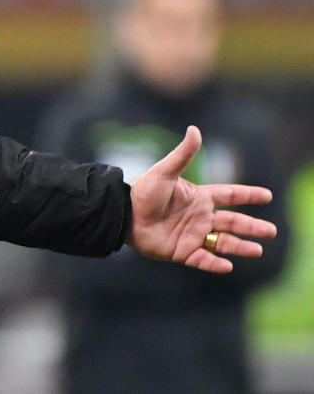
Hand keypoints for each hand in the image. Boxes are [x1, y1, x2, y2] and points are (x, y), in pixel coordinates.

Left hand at [127, 125, 276, 272]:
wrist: (124, 215)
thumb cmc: (143, 192)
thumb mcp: (165, 172)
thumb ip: (183, 154)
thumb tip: (194, 129)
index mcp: (198, 197)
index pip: (229, 195)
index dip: (248, 195)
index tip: (268, 195)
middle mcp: (199, 217)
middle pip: (233, 222)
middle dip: (252, 226)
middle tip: (271, 231)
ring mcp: (192, 235)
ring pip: (223, 242)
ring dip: (240, 247)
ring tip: (257, 250)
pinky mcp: (181, 252)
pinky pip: (202, 260)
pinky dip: (215, 264)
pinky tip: (228, 266)